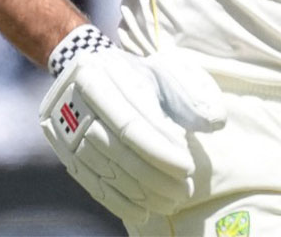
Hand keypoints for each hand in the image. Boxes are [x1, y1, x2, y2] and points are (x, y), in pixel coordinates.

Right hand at [39, 42, 226, 222]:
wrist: (88, 69)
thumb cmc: (136, 72)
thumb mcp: (165, 70)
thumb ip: (191, 94)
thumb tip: (215, 123)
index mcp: (101, 76)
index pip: (133, 124)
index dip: (160, 151)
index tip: (187, 169)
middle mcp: (76, 104)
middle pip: (118, 151)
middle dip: (154, 177)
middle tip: (184, 193)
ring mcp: (65, 131)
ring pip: (105, 170)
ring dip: (140, 192)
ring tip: (170, 203)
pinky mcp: (65, 153)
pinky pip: (90, 182)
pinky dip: (117, 201)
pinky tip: (141, 212)